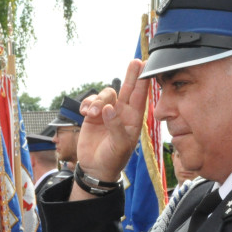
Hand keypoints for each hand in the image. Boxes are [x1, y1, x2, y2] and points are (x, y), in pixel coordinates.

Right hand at [73, 59, 149, 195]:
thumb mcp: (119, 145)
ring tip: (91, 114)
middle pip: (127, 89)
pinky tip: (85, 113)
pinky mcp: (92, 117)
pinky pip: (90, 102)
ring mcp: (106, 113)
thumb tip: (108, 108)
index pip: (140, 97)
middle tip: (135, 62)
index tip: (146, 68)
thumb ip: (115, 126)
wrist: (95, 169)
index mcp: (132, 119)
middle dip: (131, 75)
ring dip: (96, 101)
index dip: (143, 82)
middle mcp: (121, 113)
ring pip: (104, 95)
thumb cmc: (113, 159)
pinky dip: (86, 104)